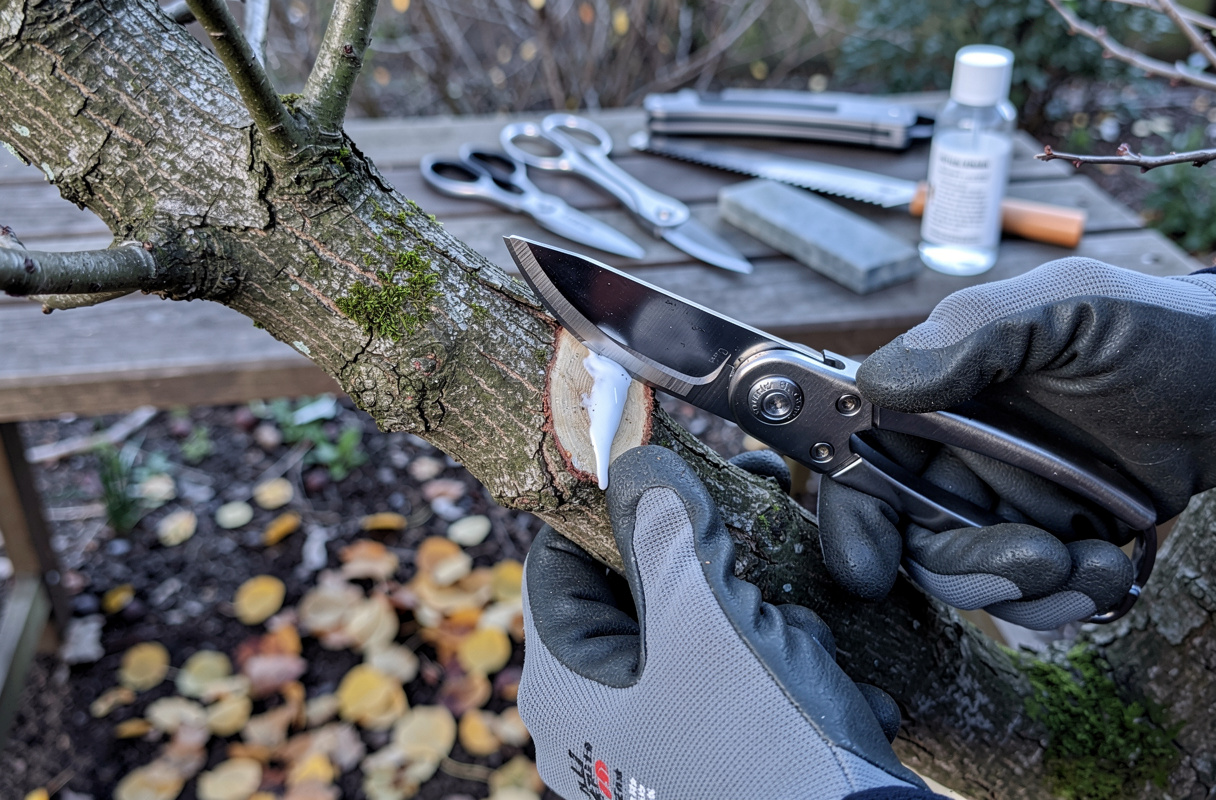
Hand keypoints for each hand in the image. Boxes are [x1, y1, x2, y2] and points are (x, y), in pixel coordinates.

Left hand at [518, 445, 943, 799]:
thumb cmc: (763, 739)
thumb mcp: (705, 613)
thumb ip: (662, 525)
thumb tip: (630, 460)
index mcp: (563, 687)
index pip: (558, 562)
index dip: (614, 509)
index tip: (676, 474)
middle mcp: (592, 725)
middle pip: (640, 599)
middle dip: (715, 572)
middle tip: (767, 548)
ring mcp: (650, 752)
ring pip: (701, 642)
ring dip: (764, 628)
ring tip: (808, 648)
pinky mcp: (710, 768)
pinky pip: (737, 694)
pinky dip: (784, 679)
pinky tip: (831, 691)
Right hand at [818, 257, 1215, 628]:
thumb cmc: (1153, 324)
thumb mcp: (1065, 306)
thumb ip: (972, 334)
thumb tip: (878, 385)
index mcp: (939, 394)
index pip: (864, 460)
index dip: (853, 518)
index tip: (868, 570)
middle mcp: (960, 451)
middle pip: (915, 537)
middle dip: (966, 570)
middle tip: (1036, 562)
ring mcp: (1007, 498)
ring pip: (970, 575)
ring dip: (1023, 591)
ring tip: (1089, 566)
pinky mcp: (1055, 534)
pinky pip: (1031, 592)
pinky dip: (1063, 598)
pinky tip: (1107, 568)